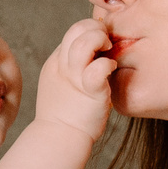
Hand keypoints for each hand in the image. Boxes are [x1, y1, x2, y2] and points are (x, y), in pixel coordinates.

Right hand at [32, 18, 114, 145]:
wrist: (59, 139)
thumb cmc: (66, 116)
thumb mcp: (63, 83)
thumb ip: (74, 67)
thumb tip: (94, 54)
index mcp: (56, 62)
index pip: (73, 31)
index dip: (89, 31)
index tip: (102, 43)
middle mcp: (63, 66)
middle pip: (76, 29)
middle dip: (96, 29)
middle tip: (107, 42)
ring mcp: (74, 78)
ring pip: (83, 43)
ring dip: (101, 41)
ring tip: (109, 52)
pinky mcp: (90, 91)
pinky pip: (98, 68)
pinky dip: (107, 64)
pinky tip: (111, 70)